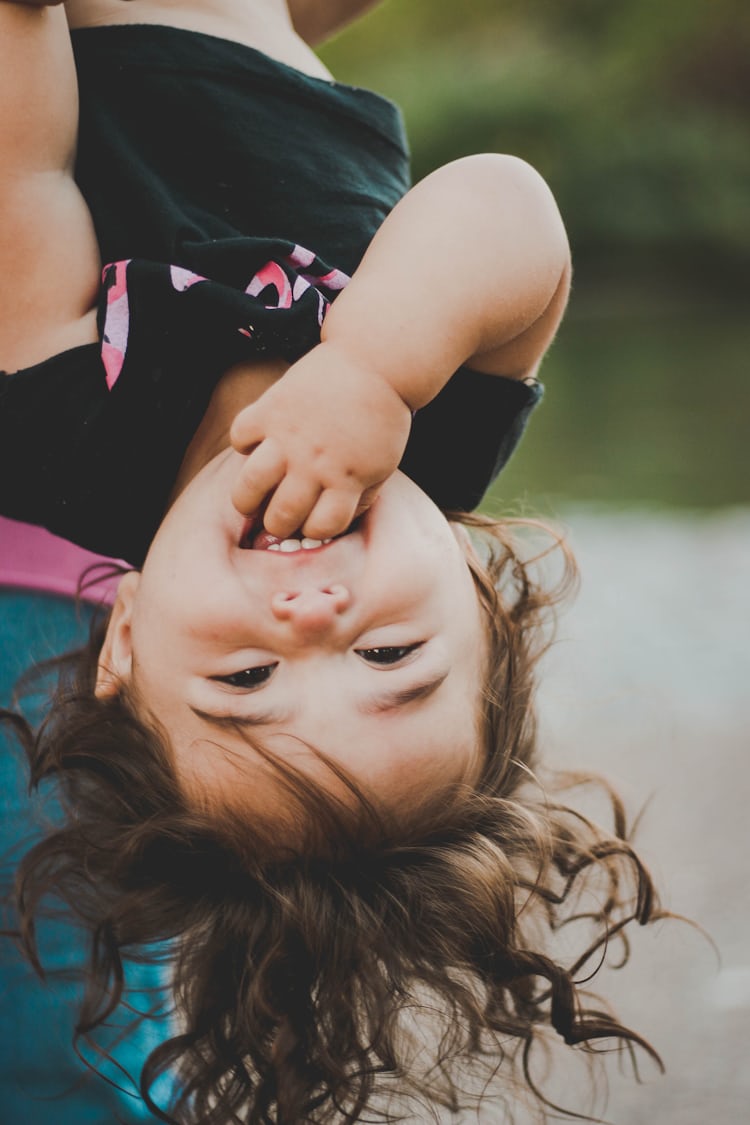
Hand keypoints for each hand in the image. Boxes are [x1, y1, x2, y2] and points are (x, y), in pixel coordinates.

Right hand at [230, 343, 411, 540]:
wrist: (376, 360)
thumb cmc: (381, 417)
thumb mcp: (383, 465)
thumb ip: (360, 498)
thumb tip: (332, 522)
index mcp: (347, 479)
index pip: (320, 529)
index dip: (314, 530)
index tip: (312, 520)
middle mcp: (314, 463)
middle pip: (280, 517)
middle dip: (277, 525)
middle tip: (276, 516)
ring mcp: (289, 436)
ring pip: (249, 487)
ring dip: (246, 500)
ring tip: (250, 498)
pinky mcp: (270, 408)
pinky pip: (239, 437)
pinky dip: (243, 443)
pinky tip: (256, 444)